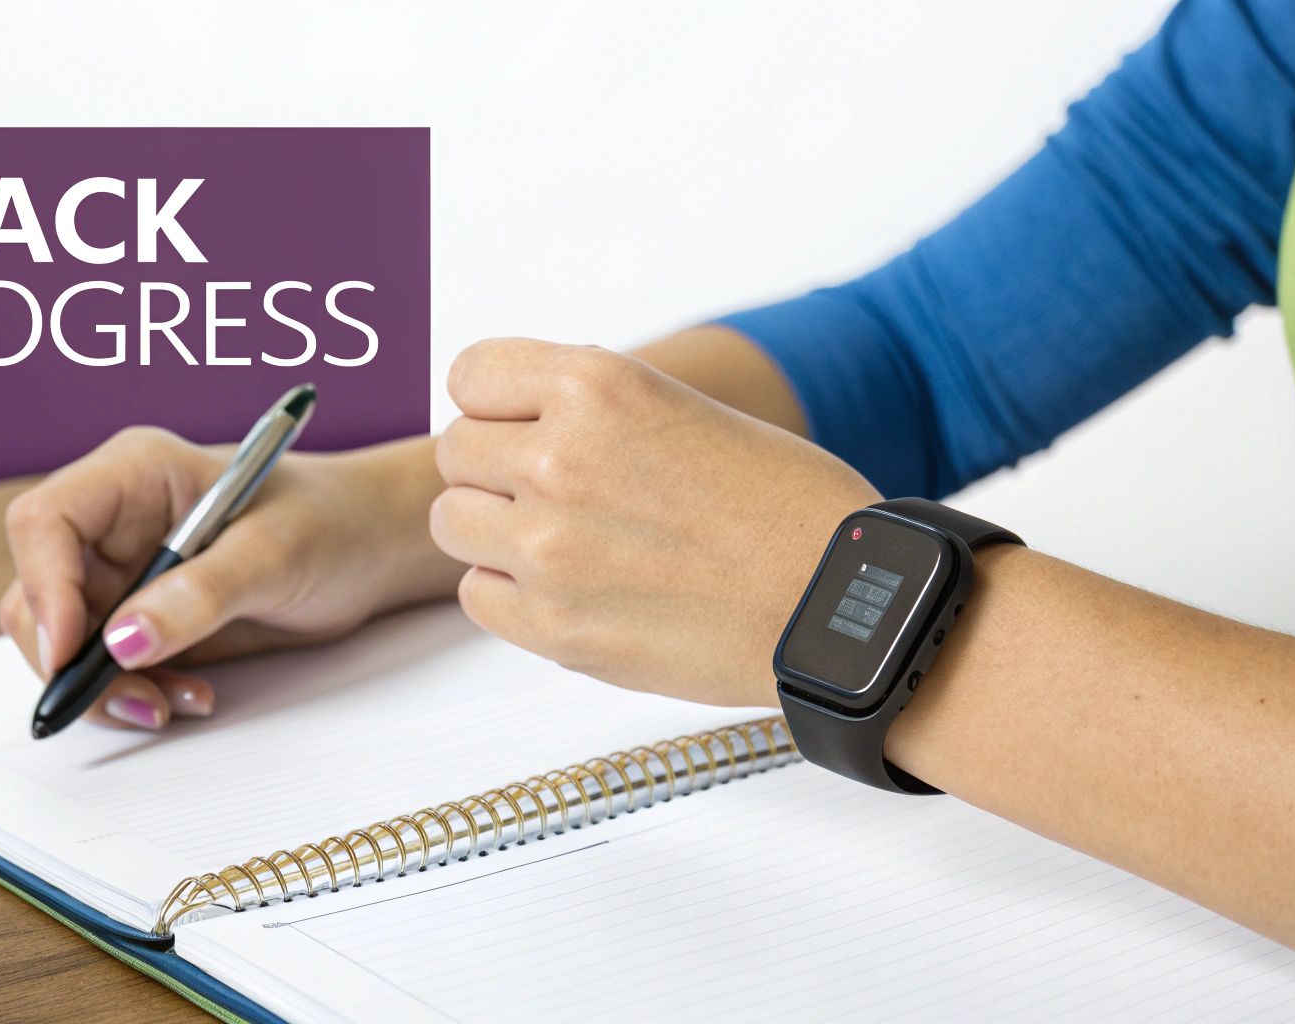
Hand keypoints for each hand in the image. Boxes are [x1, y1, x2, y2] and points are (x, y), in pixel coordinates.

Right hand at [0, 429, 453, 729]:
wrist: (369, 550)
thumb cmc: (331, 523)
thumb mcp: (273, 555)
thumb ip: (198, 595)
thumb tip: (121, 642)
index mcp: (134, 474)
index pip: (45, 522)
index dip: (43, 586)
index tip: (72, 650)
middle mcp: (113, 522)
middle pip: (38, 593)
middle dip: (72, 658)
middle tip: (134, 698)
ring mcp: (123, 573)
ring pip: (63, 641)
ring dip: (106, 686)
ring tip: (175, 701)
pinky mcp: (141, 618)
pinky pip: (105, 666)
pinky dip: (134, 691)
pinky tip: (189, 695)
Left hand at [431, 338, 881, 706]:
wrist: (841, 602)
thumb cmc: (782, 503)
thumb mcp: (681, 408)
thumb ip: (587, 410)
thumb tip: (502, 422)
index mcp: (596, 386)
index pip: (469, 375)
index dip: (498, 402)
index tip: (527, 425)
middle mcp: (558, 459)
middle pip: (455, 452)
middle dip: (496, 468)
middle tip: (558, 493)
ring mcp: (549, 548)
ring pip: (453, 522)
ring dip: (495, 529)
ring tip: (565, 541)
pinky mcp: (554, 626)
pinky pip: (476, 594)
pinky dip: (511, 593)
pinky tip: (573, 588)